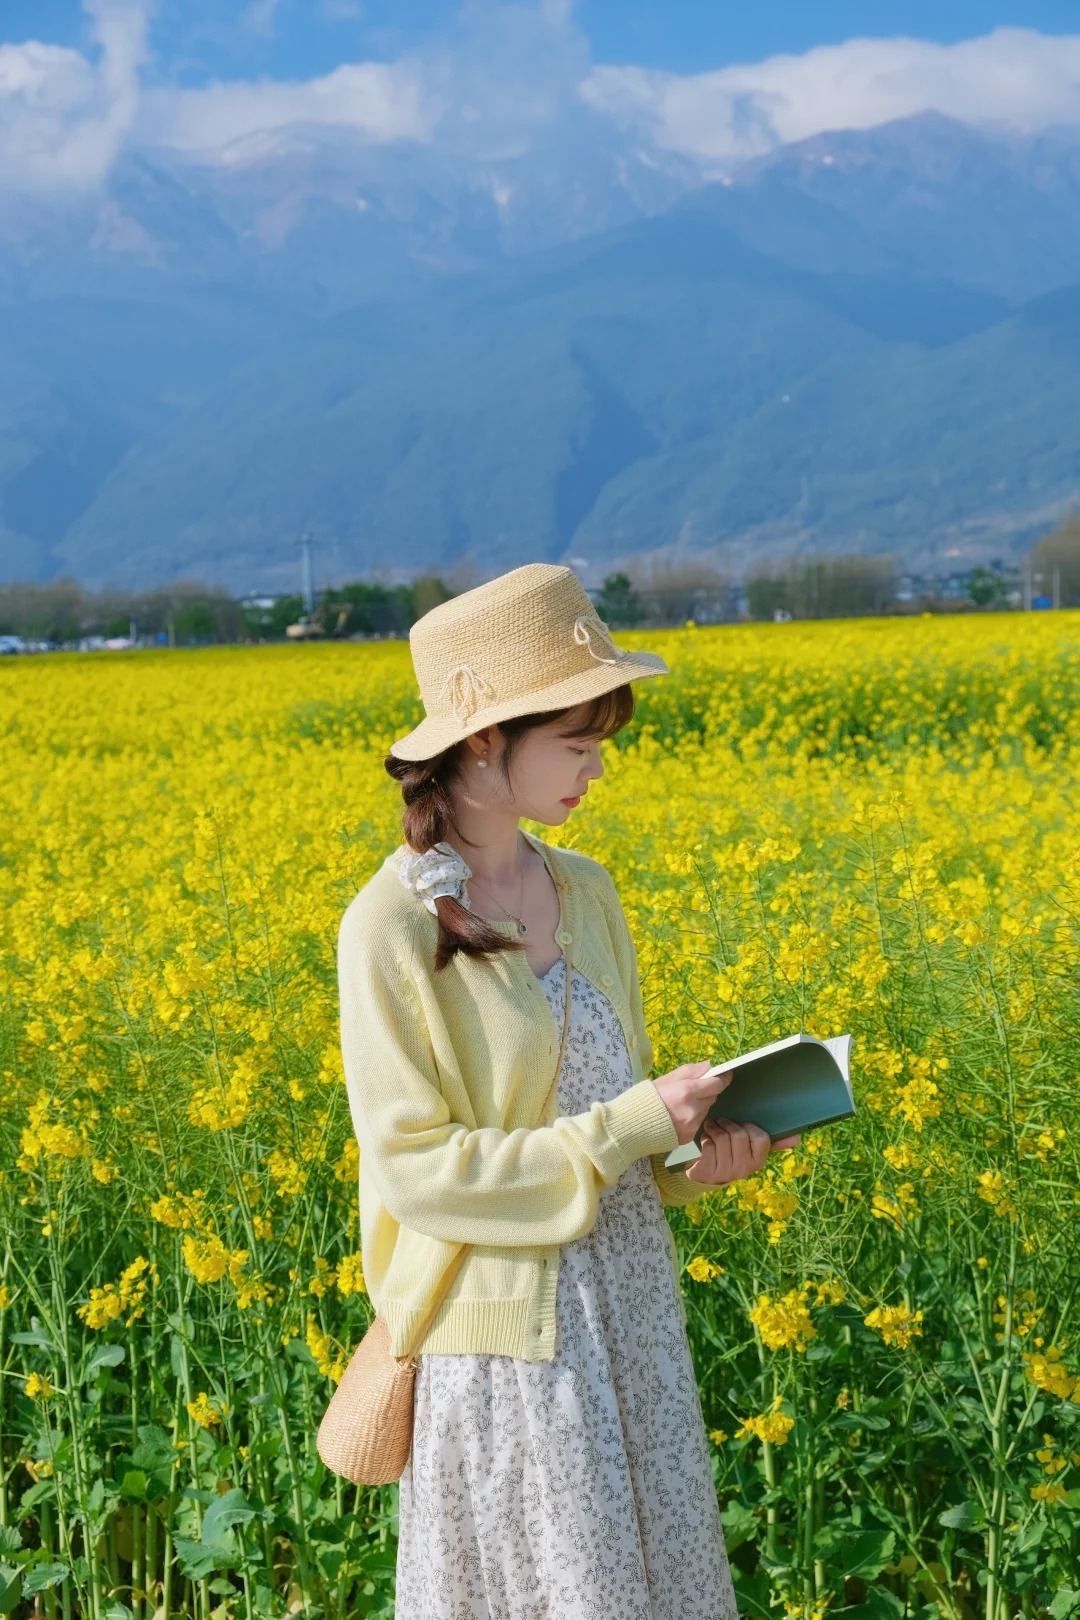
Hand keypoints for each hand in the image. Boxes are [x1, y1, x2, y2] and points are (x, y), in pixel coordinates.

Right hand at [652, 1060, 735, 1144]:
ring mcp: (692, 1125)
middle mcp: (693, 1109)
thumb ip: (690, 1071)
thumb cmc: (648, 1097)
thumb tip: (709, 1066)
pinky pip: (698, 1123)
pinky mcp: (689, 1137)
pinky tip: (678, 1117)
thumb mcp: (667, 1078)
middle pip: (712, 1097)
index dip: (723, 1079)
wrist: (632, 1125)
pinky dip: (693, 1118)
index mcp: (687, 1091)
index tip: (725, 1075)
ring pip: (706, 1110)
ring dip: (700, 1105)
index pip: (716, 1084)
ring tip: (682, 1105)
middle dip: (706, 1092)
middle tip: (693, 1090)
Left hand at [684, 1118, 802, 1185]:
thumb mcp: (750, 1147)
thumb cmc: (731, 1153)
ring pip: (722, 1138)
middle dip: (728, 1124)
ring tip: (711, 1128)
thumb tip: (797, 1138)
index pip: (761, 1138)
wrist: (706, 1173)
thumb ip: (773, 1141)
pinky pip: (708, 1146)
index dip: (750, 1127)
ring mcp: (726, 1172)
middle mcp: (744, 1169)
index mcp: (758, 1161)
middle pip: (739, 1135)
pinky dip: (705, 1138)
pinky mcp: (708, 1171)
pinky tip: (705, 1140)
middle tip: (721, 1122)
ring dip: (714, 1129)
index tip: (742, 1125)